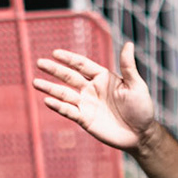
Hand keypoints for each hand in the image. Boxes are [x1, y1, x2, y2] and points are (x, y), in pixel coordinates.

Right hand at [34, 43, 155, 151]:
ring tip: (36, 82)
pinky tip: (48, 101)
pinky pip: (69, 111)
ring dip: (50, 88)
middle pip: (69, 77)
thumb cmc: (141, 108)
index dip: (69, 59)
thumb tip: (128, 43)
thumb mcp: (137, 85)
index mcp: (103, 77)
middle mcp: (92, 89)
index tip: (55, 53)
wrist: (140, 134)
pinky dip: (58, 106)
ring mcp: (87, 104)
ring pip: (65, 94)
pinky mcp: (85, 120)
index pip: (82, 65)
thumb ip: (128, 66)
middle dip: (54, 70)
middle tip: (40, 62)